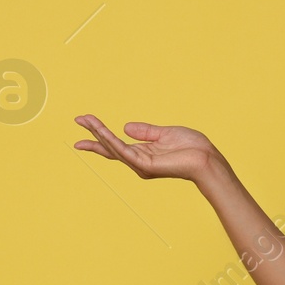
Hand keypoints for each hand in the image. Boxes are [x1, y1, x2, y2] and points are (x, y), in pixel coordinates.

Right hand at [73, 116, 221, 184]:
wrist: (206, 159)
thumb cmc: (191, 148)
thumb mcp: (164, 133)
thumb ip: (145, 131)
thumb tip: (125, 127)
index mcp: (143, 154)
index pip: (116, 145)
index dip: (100, 136)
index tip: (84, 126)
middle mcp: (138, 162)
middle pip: (110, 146)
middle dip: (93, 132)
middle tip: (78, 119)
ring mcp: (140, 165)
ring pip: (113, 147)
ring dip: (98, 132)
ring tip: (85, 119)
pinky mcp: (145, 165)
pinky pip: (123, 150)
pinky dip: (111, 140)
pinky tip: (101, 131)